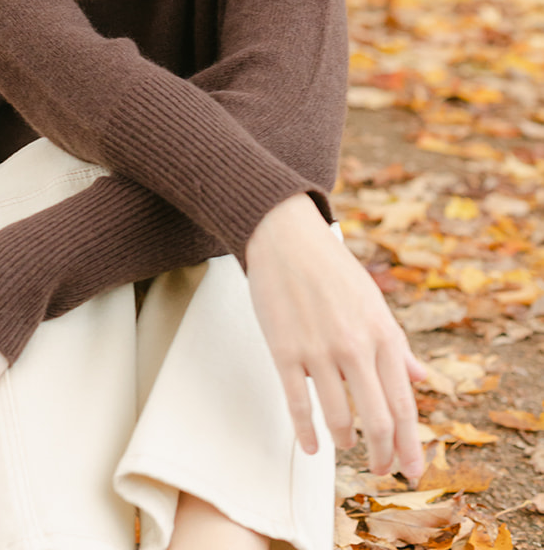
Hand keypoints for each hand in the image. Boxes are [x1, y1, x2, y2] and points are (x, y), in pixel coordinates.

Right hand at [245, 193, 427, 481]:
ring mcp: (318, 350)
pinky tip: (312, 445)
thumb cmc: (330, 266)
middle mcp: (354, 346)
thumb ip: (397, 344)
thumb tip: (420, 377)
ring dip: (346, 442)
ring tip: (347, 446)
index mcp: (382, 333)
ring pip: (339, 418)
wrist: (285, 236)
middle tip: (382, 468)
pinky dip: (306, 432)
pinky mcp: (284, 350)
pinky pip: (298, 404)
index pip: (404, 403)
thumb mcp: (374, 301)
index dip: (410, 443)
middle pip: (378, 420)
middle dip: (383, 454)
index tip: (412, 468)